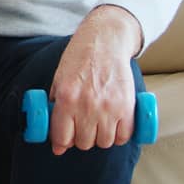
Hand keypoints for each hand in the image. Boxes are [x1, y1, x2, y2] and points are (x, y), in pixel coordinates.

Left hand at [46, 5, 142, 154]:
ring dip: (101, 137)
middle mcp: (87, 104)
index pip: (62, 138)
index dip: (62, 142)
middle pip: (84, 143)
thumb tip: (57, 143)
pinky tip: (114, 124)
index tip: (65, 139)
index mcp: (66, 97)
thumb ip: (56, 108)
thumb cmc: (79, 59)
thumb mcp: (59, 79)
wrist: (106, 40)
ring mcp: (109, 106)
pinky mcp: (127, 106)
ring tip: (99, 124)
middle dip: (81, 138)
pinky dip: (119, 135)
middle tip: (83, 126)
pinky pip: (124, 136)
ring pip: (104, 142)